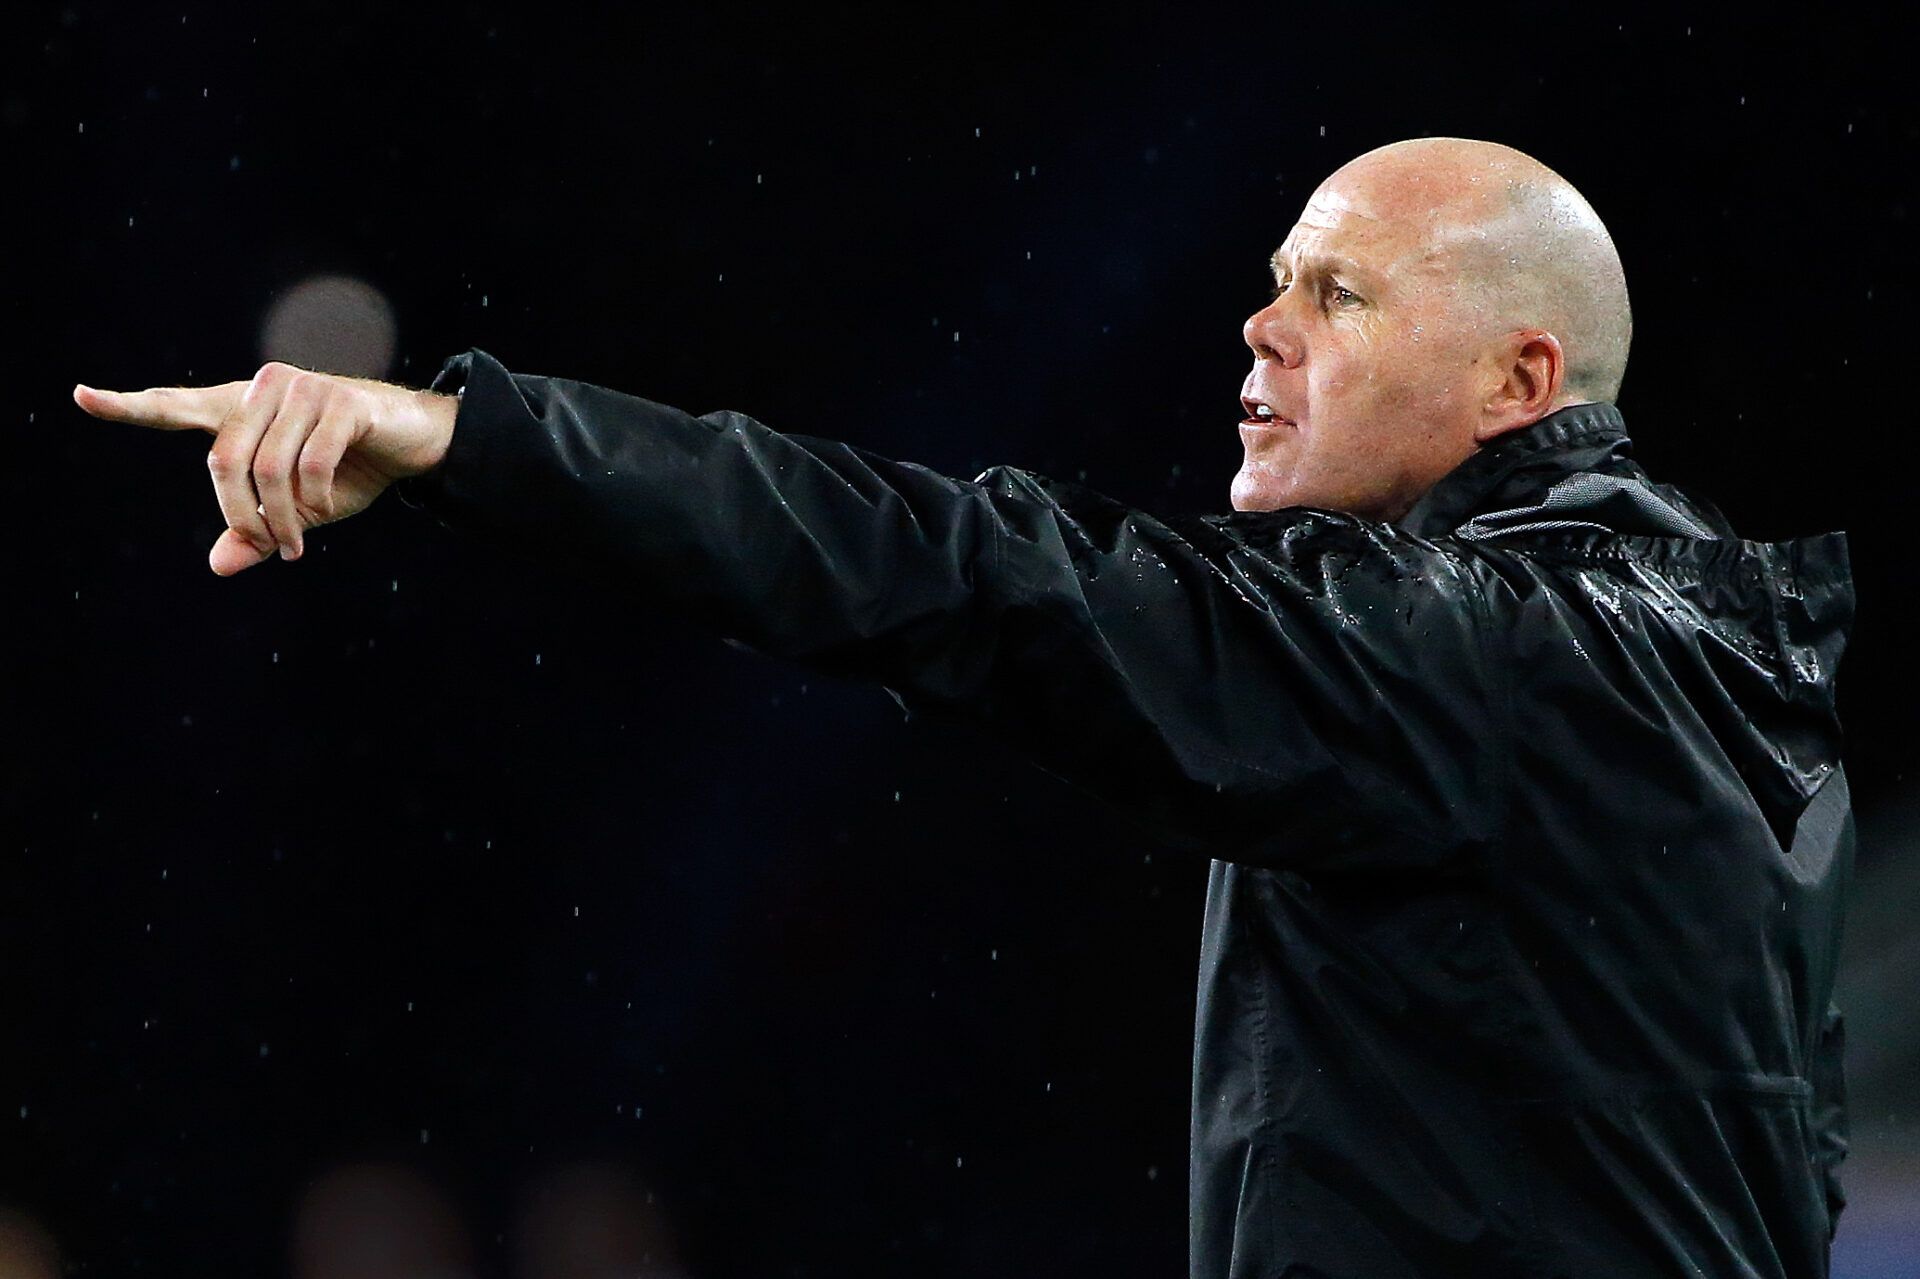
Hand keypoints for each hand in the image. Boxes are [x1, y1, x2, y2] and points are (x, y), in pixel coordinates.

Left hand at [73, 362, 460, 575]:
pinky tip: (324, 512)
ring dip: (283, 518)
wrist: (414, 442)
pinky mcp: (341, 401)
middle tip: (268, 548)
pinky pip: (312, 465)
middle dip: (242, 515)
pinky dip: (315, 500)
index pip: (177, 405)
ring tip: (297, 543)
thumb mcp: (298, 510)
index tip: (83, 398)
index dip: (130, 406)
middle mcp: (263, 389)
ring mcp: (303, 390)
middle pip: (225, 461)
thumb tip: (219, 565)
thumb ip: (256, 532)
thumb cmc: (350, 470)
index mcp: (242, 407)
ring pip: (269, 468)